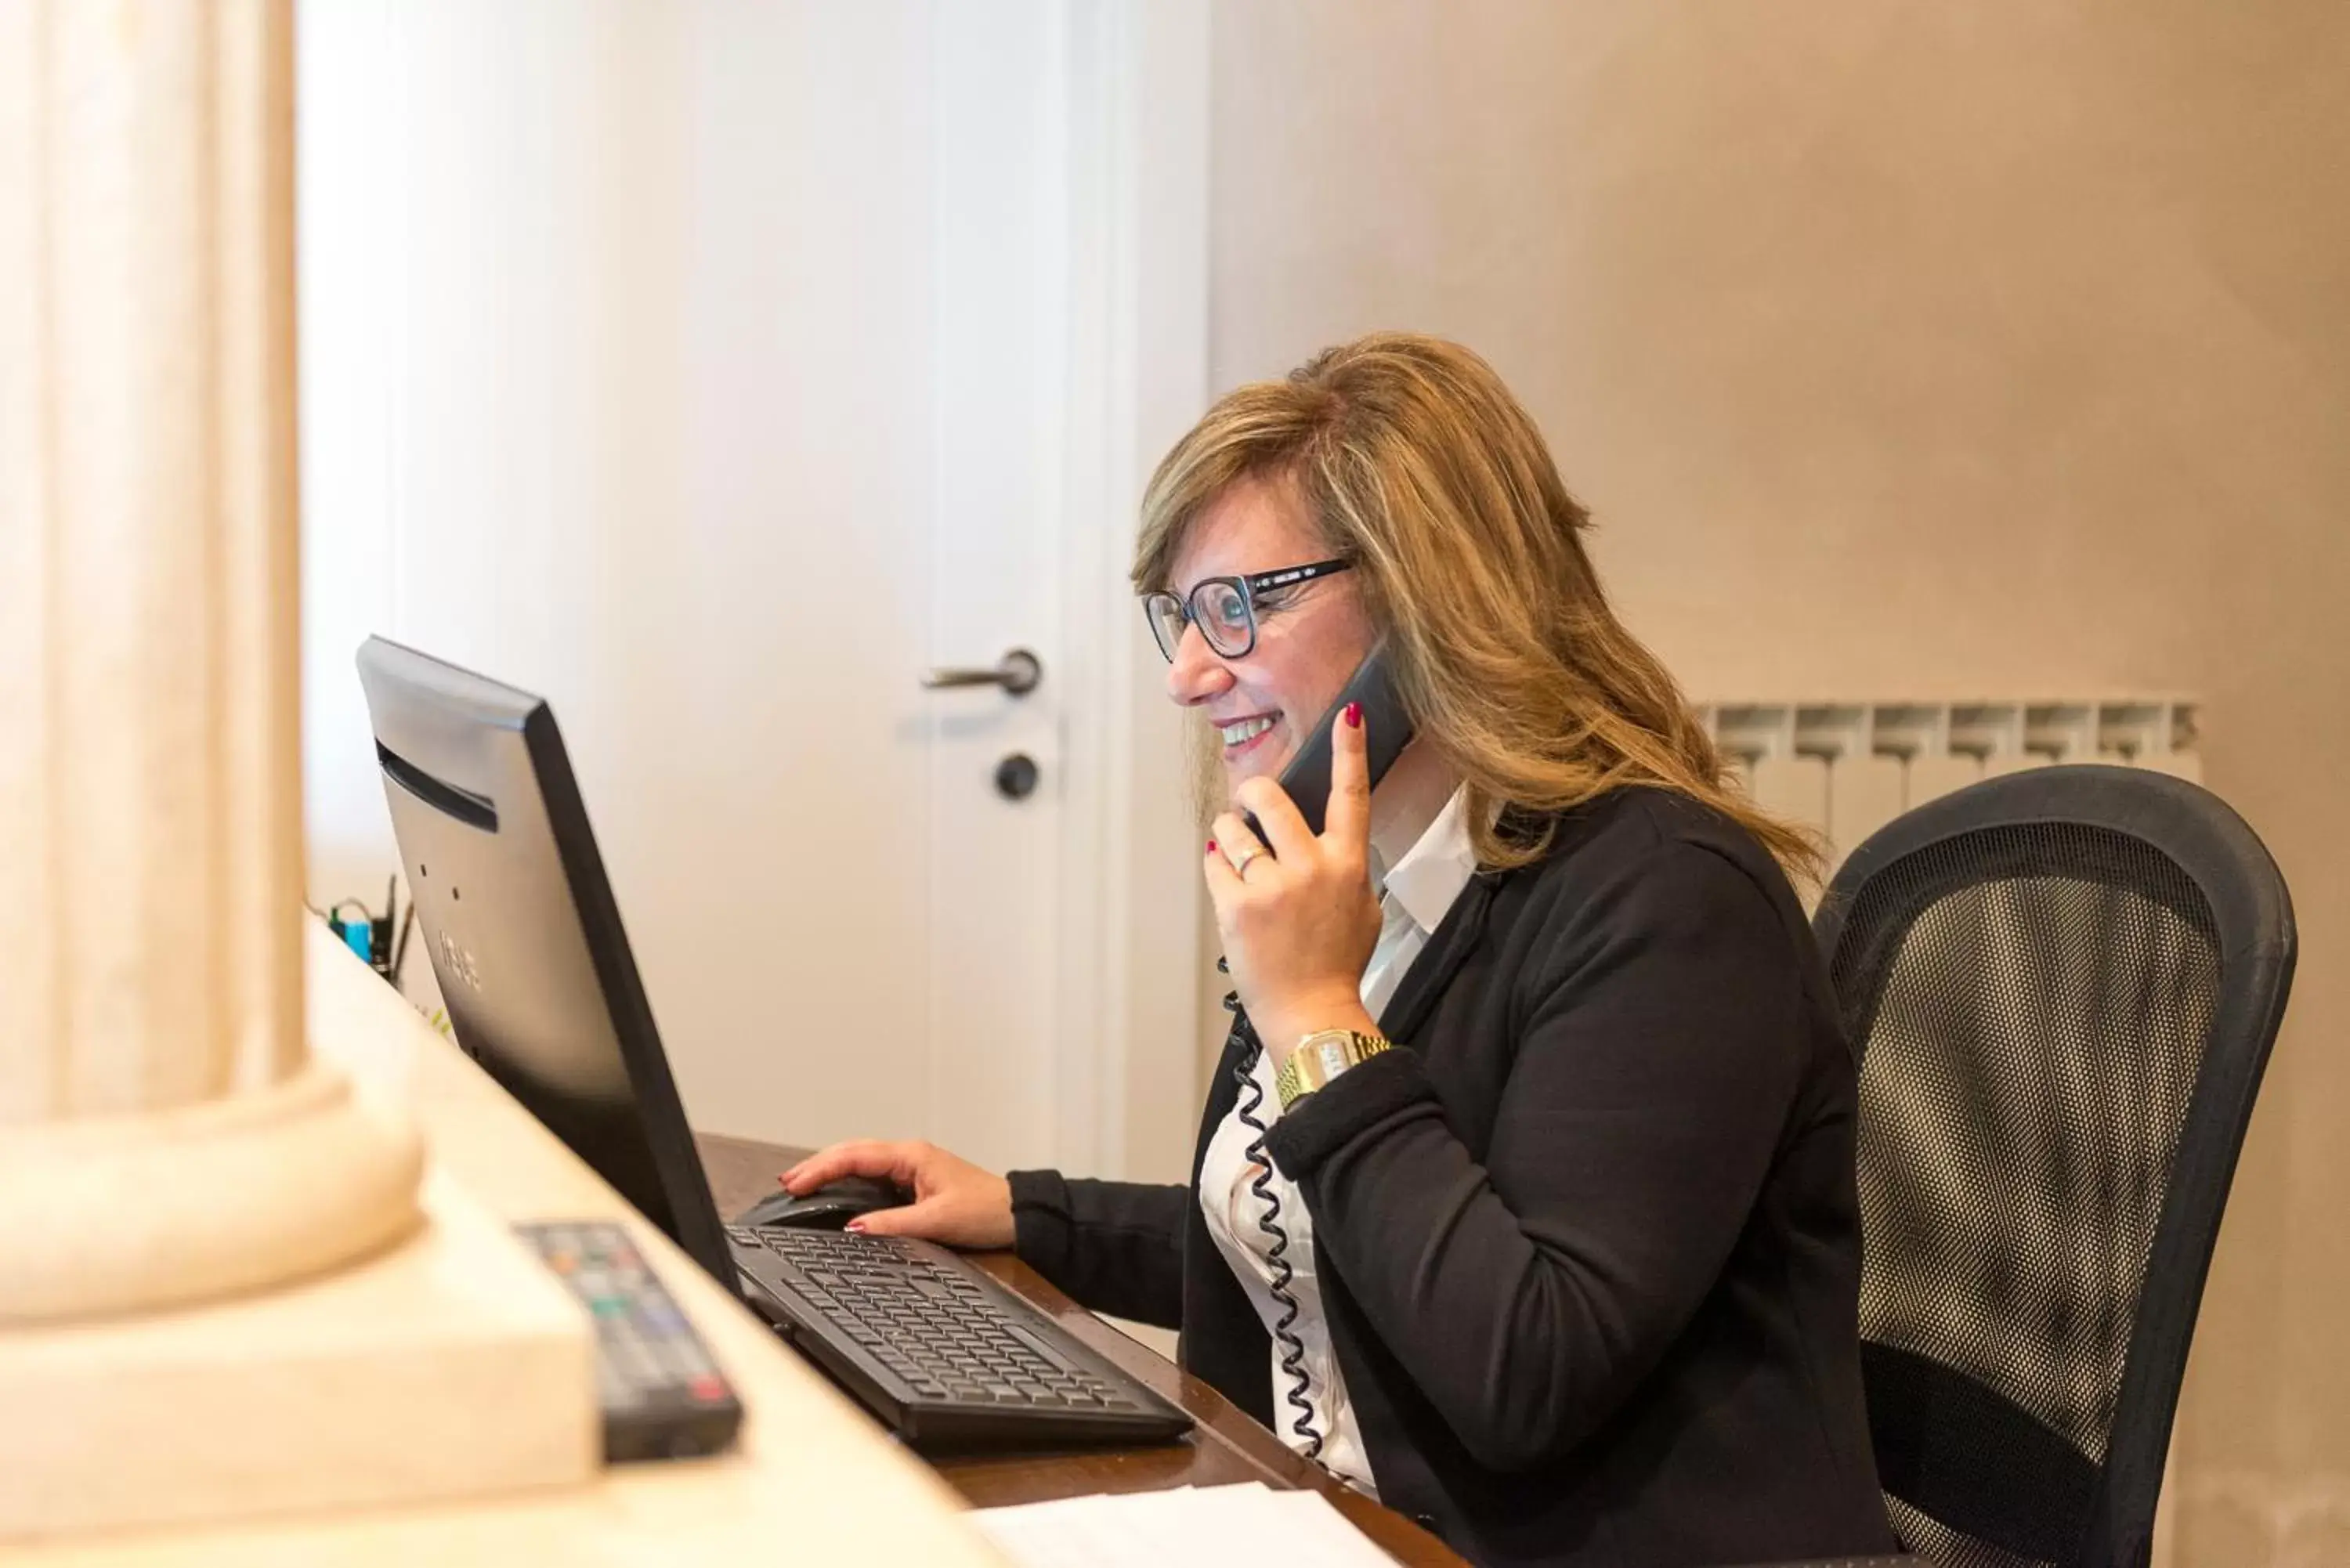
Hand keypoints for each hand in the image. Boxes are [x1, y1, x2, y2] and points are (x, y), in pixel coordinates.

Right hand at [779, 1139, 1013, 1248]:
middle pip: (852, 1153)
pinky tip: (835, 1191)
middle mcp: (908, 1156)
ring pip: (860, 1162)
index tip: (795, 1184)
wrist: (1017, 1216)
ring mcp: (911, 1168)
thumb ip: (893, 1225)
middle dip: (818, 1166)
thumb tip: (854, 1230)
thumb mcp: (937, 1221)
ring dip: (830, 1170)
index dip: (821, 1169)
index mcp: (911, 1156)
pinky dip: (848, 1180)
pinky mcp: (914, 1183)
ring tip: (801, 1184)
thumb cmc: (986, 1211)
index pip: (854, 1156)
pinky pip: (872, 1176)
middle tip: (787, 1183)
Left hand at [1206, 702, 1383, 1063]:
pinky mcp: (1237, 906)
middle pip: (1270, 798)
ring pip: (1233, 830)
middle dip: (1252, 794)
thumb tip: (1323, 840)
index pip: (1350, 795)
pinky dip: (1218, 870)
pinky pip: (1214, 865)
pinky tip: (1232, 887)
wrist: (1311, 1013)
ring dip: (1229, 835)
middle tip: (1249, 805)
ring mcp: (1272, 886)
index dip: (1349, 750)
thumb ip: (1346, 867)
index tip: (1347, 715)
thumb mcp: (1363, 908)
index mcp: (1348, 865)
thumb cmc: (1337, 963)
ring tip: (1237, 858)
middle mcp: (1311, 867)